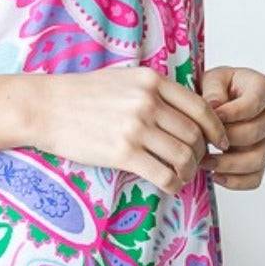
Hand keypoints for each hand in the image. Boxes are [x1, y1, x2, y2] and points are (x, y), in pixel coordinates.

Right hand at [34, 64, 230, 196]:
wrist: (45, 107)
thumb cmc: (80, 94)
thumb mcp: (122, 78)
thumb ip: (152, 90)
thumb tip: (181, 111)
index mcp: (151, 81)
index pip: (200, 107)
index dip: (216, 129)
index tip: (219, 142)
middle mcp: (148, 102)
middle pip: (194, 135)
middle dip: (201, 154)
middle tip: (196, 164)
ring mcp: (136, 127)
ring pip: (183, 156)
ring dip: (188, 172)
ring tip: (182, 177)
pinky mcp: (123, 152)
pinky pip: (163, 174)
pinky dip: (173, 184)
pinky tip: (169, 186)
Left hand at [197, 65, 264, 189]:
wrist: (216, 104)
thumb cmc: (217, 89)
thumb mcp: (212, 80)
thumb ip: (214, 89)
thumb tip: (215, 107)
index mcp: (264, 89)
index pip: (253, 105)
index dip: (230, 113)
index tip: (210, 117)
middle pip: (254, 134)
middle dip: (225, 139)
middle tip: (200, 141)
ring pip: (257, 159)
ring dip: (227, 164)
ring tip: (204, 161)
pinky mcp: (262, 160)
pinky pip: (255, 178)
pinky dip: (235, 181)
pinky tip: (215, 175)